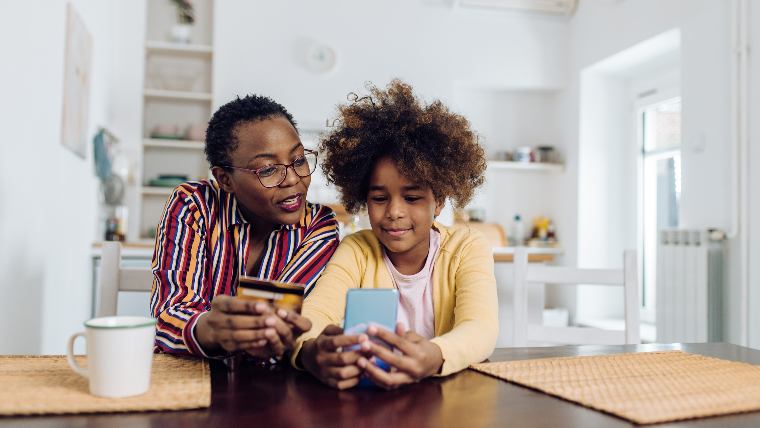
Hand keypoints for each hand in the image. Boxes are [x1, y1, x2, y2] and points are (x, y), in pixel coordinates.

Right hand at [194, 295, 309, 358]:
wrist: (211, 327)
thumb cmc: (230, 310)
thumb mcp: (232, 301)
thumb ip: (246, 301)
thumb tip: (267, 300)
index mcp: (218, 304)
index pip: (232, 305)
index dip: (248, 306)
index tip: (264, 306)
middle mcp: (215, 319)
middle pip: (235, 322)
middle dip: (255, 322)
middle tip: (272, 321)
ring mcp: (219, 334)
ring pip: (237, 336)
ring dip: (256, 334)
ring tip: (271, 332)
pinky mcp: (225, 345)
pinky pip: (239, 345)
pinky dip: (252, 343)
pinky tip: (264, 341)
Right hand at [300, 324, 366, 389]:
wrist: (308, 358)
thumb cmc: (323, 342)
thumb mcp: (327, 331)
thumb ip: (339, 329)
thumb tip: (356, 330)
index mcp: (321, 344)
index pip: (336, 342)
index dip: (351, 339)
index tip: (365, 337)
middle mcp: (321, 359)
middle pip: (342, 359)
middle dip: (359, 355)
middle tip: (372, 350)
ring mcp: (323, 373)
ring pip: (343, 373)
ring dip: (359, 368)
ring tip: (370, 361)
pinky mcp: (327, 382)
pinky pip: (342, 384)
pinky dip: (355, 379)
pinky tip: (363, 372)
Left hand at [357, 323, 442, 388]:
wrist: (435, 363)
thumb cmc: (422, 347)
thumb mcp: (416, 338)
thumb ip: (404, 334)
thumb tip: (397, 325)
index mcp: (418, 353)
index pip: (399, 342)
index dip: (384, 335)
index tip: (370, 328)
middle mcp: (414, 367)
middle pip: (393, 360)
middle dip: (377, 352)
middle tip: (363, 344)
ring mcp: (408, 379)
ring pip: (389, 379)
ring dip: (373, 371)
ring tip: (360, 361)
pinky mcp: (403, 385)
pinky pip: (387, 385)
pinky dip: (375, 379)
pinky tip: (364, 371)